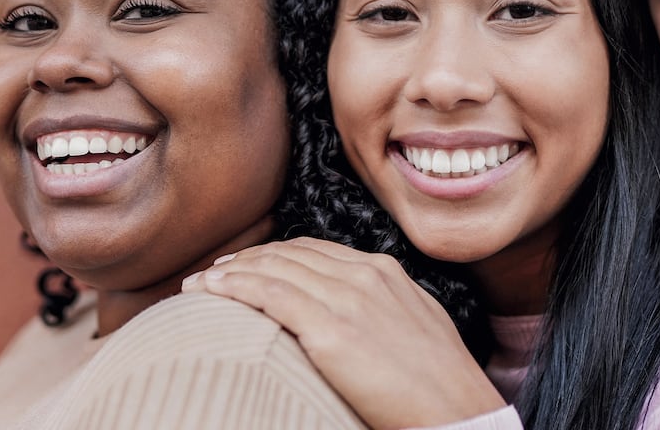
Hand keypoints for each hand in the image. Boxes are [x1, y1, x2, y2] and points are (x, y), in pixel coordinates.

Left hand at [181, 237, 504, 429]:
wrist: (457, 409)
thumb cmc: (440, 383)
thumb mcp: (415, 325)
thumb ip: (383, 308)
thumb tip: (357, 316)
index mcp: (384, 272)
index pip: (314, 250)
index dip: (274, 255)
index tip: (247, 265)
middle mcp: (363, 275)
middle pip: (289, 254)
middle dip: (246, 260)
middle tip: (215, 271)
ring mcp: (348, 299)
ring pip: (274, 269)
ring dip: (230, 272)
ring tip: (201, 282)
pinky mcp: (332, 329)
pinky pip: (270, 295)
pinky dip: (235, 286)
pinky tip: (211, 289)